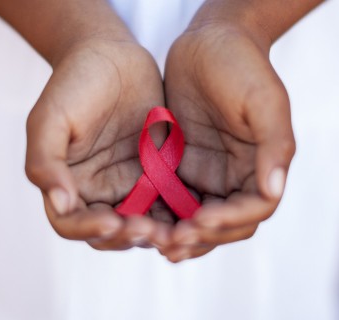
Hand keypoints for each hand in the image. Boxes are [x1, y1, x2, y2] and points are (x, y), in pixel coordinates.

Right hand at [26, 37, 172, 249]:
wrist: (112, 57)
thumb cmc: (75, 84)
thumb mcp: (50, 118)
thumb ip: (46, 161)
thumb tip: (60, 203)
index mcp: (69, 183)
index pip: (73, 223)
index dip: (90, 229)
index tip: (115, 221)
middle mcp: (99, 190)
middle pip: (112, 231)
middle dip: (129, 236)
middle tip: (151, 231)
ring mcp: (131, 183)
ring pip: (143, 222)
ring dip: (158, 231)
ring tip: (175, 230)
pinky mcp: (158, 173)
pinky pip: (169, 200)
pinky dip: (177, 212)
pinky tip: (192, 210)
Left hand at [162, 18, 294, 261]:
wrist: (207, 45)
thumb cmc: (240, 66)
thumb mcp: (263, 99)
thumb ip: (274, 145)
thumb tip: (274, 190)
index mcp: (261, 165)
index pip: (253, 208)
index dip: (229, 220)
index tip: (200, 220)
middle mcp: (236, 176)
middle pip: (225, 223)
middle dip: (201, 236)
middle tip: (173, 242)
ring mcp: (208, 174)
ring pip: (197, 219)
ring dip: (181, 235)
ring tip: (157, 243)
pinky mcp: (181, 167)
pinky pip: (172, 200)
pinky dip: (162, 215)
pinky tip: (145, 222)